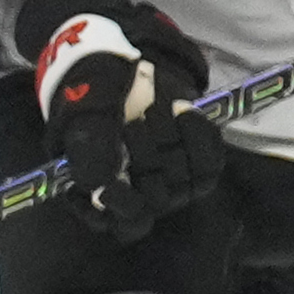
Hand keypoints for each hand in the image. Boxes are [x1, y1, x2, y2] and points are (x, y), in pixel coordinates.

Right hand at [28, 0, 218, 237]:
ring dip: (170, 141)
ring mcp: (170, 184)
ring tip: (153, 109)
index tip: (113, 179)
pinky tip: (183, 112)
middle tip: (132, 122)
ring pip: (185, 184)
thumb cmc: (91, 96)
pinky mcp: (197, 166)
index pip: (125, 223)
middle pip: (157, 200)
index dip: (124, 204)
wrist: (123, 70)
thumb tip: (101, 184)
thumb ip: (88, 148)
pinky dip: (200, 136)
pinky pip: (210, 165)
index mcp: (98, 198)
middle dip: (146, 157)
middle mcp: (137, 199)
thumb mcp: (82, 116)